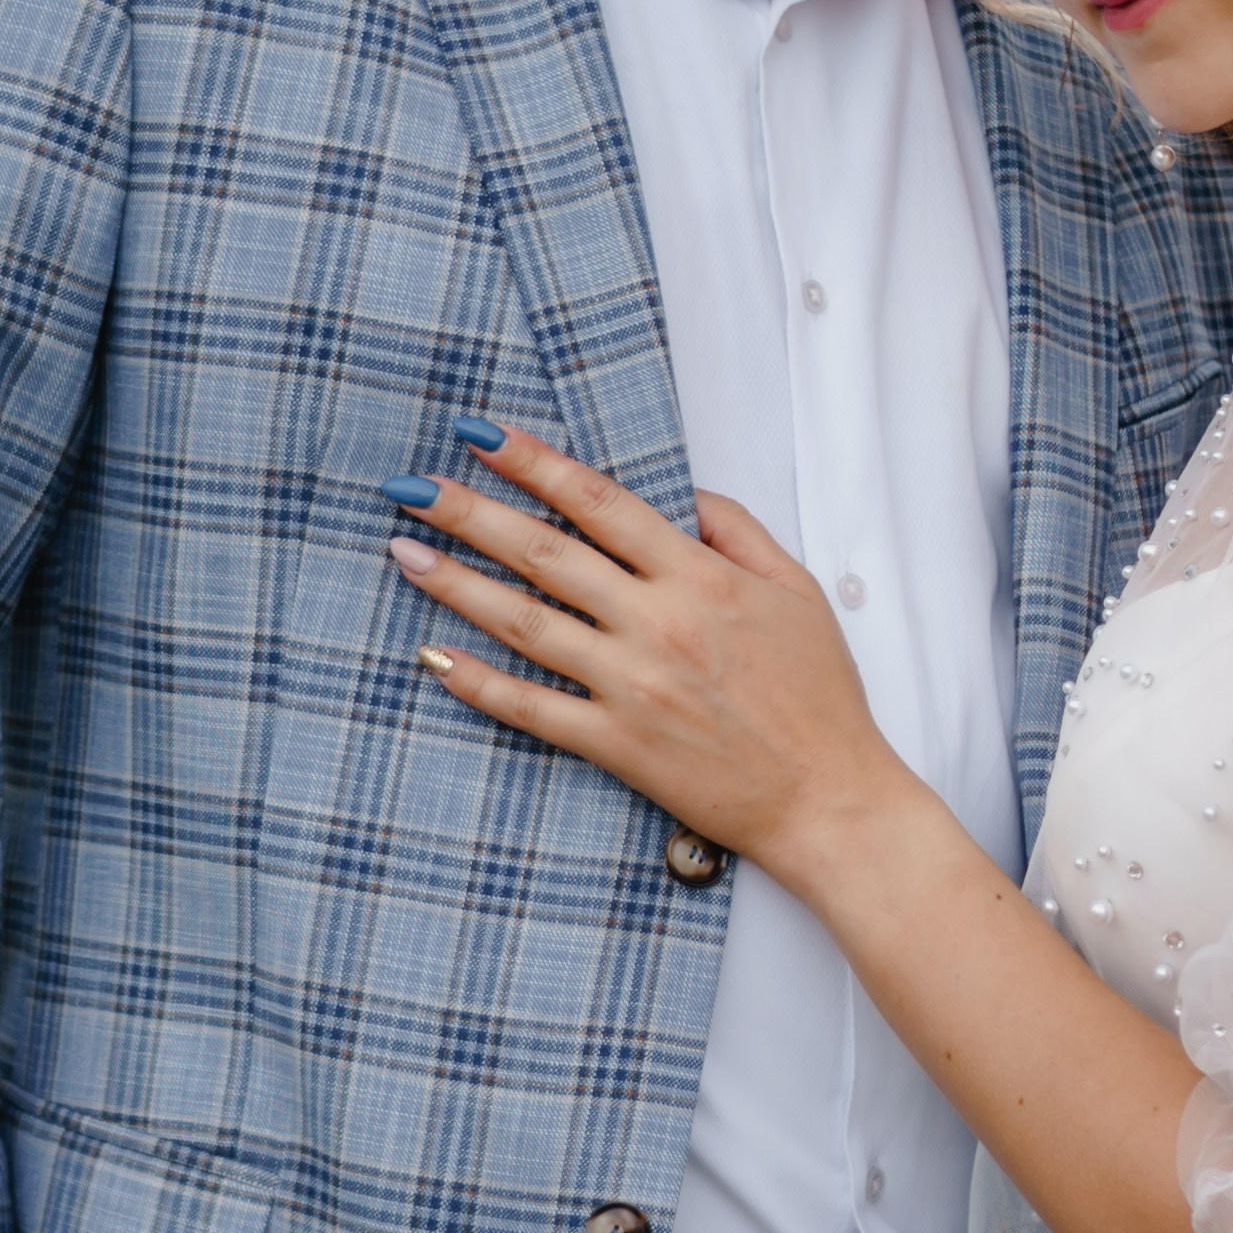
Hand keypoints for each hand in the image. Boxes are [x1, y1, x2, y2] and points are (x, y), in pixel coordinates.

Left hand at [386, 430, 918, 890]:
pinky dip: (477, 682)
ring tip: (404, 552)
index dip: (535, 462)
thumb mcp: (796, 590)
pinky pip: (531, 708)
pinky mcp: (617, 744)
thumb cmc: (820, 696)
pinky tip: (432, 656)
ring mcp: (631, 686)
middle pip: (546, 552)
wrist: (829, 798)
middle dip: (472, 511)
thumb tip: (682, 490)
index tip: (482, 435)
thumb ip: (736, 530)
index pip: (601, 502)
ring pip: (524, 623)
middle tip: (413, 485)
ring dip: (457, 584)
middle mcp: (657, 624)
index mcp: (700, 578)